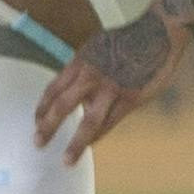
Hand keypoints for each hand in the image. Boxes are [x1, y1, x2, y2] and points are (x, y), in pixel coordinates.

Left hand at [33, 10, 188, 162]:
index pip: (54, 87)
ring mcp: (112, 88)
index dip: (43, 106)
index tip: (36, 120)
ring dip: (76, 143)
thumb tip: (75, 93)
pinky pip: (111, 123)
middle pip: (63, 106)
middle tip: (37, 143)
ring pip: (88, 122)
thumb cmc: (126, 41)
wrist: (157, 33)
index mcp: (81, 61)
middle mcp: (92, 75)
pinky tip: (92, 145)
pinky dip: (99, 136)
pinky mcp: (132, 98)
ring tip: (67, 160)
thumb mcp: (96, 48)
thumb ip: (84, 70)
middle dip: (48, 127)